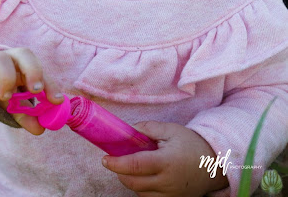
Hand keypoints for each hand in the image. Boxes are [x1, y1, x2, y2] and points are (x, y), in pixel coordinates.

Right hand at [0, 47, 63, 134]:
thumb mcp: (10, 103)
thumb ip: (24, 114)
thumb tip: (40, 129)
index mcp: (22, 66)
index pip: (40, 72)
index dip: (50, 85)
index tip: (56, 101)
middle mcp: (9, 58)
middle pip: (25, 54)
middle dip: (33, 71)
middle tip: (36, 90)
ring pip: (2, 58)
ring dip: (7, 77)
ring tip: (5, 96)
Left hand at [102, 121, 228, 196]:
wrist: (213, 165)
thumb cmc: (191, 144)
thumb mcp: (171, 130)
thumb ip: (148, 129)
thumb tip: (128, 130)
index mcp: (166, 162)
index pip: (134, 166)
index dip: (116, 163)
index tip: (105, 159)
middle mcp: (167, 182)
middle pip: (133, 182)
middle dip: (120, 172)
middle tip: (116, 160)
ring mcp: (170, 195)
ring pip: (139, 192)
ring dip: (130, 180)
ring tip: (132, 165)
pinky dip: (141, 188)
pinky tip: (144, 176)